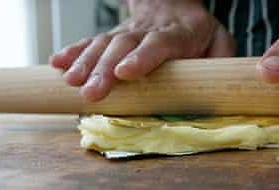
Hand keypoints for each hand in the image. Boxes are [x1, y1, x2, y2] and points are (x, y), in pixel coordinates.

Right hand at [50, 0, 235, 100]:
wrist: (172, 5)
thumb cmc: (197, 32)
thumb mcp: (219, 40)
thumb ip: (221, 57)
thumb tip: (215, 81)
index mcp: (178, 34)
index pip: (159, 43)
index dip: (142, 58)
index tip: (124, 73)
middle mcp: (148, 31)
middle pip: (124, 46)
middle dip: (104, 69)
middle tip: (91, 92)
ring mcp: (127, 33)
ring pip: (104, 44)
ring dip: (86, 63)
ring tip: (71, 82)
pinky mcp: (113, 37)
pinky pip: (92, 41)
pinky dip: (74, 52)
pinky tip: (57, 63)